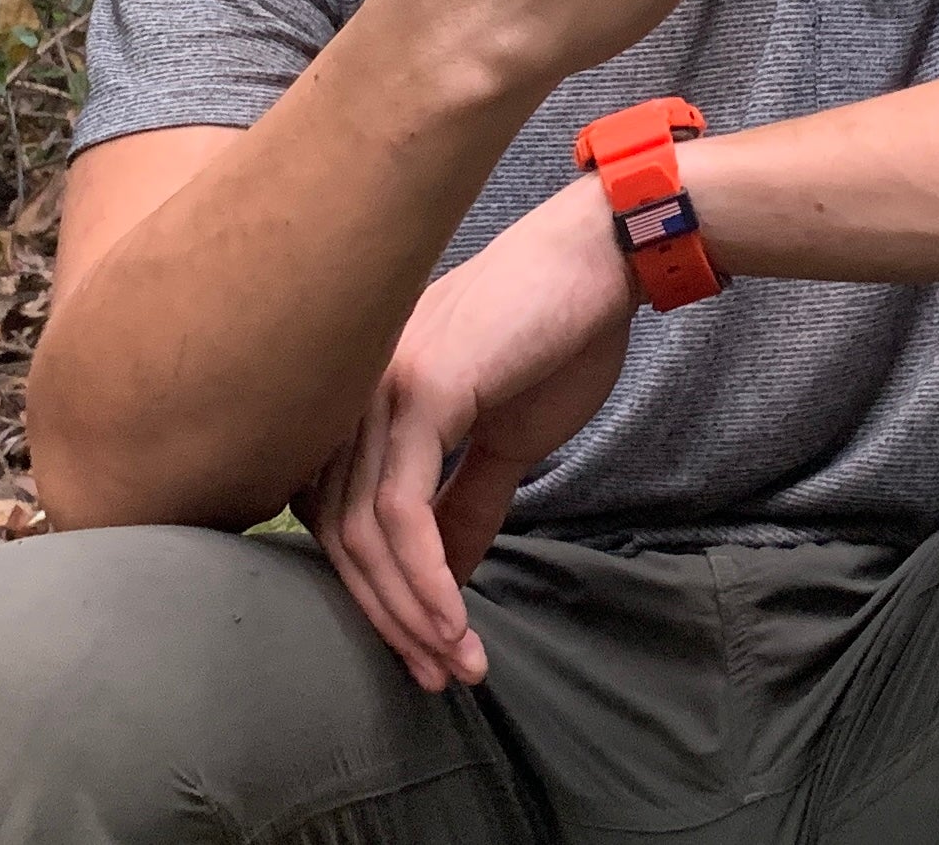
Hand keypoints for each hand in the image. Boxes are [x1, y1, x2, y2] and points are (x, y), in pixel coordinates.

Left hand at [298, 181, 637, 690]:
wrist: (603, 260)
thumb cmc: (557, 333)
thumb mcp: (508, 436)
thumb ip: (467, 501)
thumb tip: (445, 573)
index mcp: (364, 399)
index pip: (335, 518)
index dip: (373, 595)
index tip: (423, 652)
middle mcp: (355, 394)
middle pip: (338, 537)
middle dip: (387, 620)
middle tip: (436, 677)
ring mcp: (381, 389)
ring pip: (365, 534)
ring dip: (411, 614)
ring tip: (456, 663)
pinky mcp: (422, 391)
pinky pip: (403, 511)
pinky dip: (425, 579)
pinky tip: (455, 621)